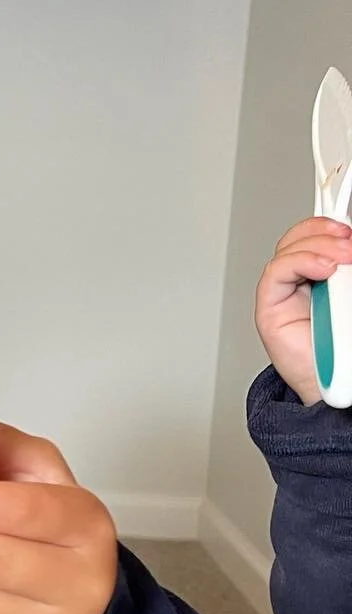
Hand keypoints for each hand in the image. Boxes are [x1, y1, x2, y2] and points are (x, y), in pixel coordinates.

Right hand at [255, 216, 351, 404]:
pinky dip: (299, 263)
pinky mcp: (270, 307)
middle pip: (301, 236)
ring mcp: (285, 293)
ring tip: (342, 259)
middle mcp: (304, 281)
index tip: (347, 221)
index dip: (330, 223)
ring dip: (317, 246)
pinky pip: (276, 272)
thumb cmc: (346, 352)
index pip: (322, 237)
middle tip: (349, 240)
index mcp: (328, 277)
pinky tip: (323, 269)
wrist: (336, 392)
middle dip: (326, 230)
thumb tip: (351, 247)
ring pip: (288, 249)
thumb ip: (350, 279)